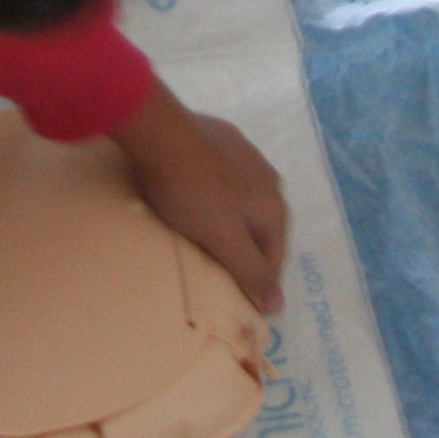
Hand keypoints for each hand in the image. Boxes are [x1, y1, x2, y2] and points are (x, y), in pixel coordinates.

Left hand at [112, 85, 287, 312]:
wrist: (160, 132)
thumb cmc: (192, 193)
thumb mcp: (223, 239)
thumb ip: (252, 271)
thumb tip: (279, 305)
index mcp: (274, 208)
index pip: (273, 261)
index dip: (256, 284)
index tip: (235, 299)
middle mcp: (269, 180)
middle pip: (261, 230)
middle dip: (244, 250)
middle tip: (217, 268)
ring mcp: (247, 155)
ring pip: (243, 202)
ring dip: (231, 221)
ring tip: (204, 234)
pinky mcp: (222, 137)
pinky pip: (225, 178)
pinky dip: (216, 194)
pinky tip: (196, 195)